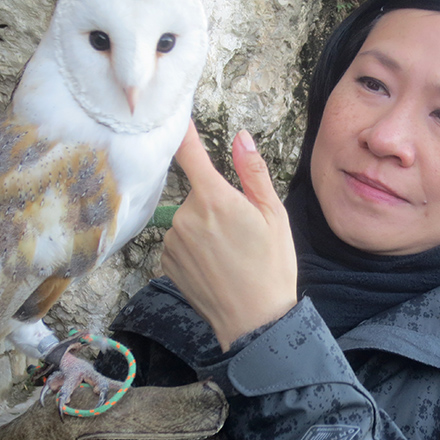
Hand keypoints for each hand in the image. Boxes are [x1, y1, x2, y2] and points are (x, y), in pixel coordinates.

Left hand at [161, 121, 297, 350]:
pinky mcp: (165, 260)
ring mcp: (172, 240)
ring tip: (229, 253)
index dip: (184, 133)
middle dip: (215, 202)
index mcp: (215, 199)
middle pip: (196, 193)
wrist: (254, 320)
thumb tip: (241, 138)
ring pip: (187, 218)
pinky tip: (214, 265)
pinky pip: (178, 241)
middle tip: (241, 230)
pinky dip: (193, 247)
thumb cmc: (272, 266)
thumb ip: (253, 172)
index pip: (190, 153)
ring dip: (203, 227)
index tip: (177, 118)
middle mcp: (186, 215)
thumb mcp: (274, 215)